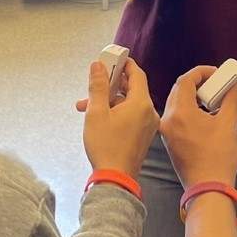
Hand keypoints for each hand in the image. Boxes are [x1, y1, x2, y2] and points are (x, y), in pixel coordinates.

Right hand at [81, 58, 159, 177]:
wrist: (115, 178)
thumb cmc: (106, 146)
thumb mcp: (96, 112)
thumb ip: (98, 86)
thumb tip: (98, 66)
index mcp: (141, 103)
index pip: (137, 74)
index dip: (124, 63)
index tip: (111, 59)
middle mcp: (149, 112)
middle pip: (132, 88)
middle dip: (112, 84)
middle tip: (96, 82)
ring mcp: (148, 125)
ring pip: (129, 103)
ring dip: (110, 100)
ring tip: (87, 105)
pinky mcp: (143, 135)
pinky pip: (131, 116)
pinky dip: (116, 112)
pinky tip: (99, 117)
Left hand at [160, 65, 236, 188]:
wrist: (208, 188)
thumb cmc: (218, 157)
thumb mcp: (228, 124)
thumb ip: (232, 100)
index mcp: (180, 113)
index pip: (185, 80)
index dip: (202, 72)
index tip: (218, 73)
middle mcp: (168, 120)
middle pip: (179, 90)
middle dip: (198, 83)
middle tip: (217, 84)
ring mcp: (167, 132)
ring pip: (177, 104)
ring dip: (193, 97)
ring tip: (213, 99)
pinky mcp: (170, 142)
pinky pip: (176, 117)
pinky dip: (189, 110)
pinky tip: (205, 115)